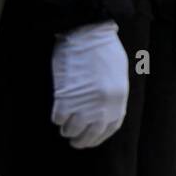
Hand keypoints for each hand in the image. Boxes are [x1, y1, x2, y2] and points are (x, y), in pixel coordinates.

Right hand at [52, 20, 129, 148]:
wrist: (88, 33)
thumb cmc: (104, 49)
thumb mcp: (118, 75)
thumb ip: (113, 95)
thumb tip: (104, 110)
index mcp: (118, 100)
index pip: (109, 129)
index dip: (98, 138)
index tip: (90, 140)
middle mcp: (103, 107)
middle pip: (90, 134)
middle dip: (81, 141)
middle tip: (74, 141)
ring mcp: (84, 104)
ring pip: (73, 129)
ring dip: (68, 130)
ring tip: (65, 127)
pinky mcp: (65, 98)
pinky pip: (59, 118)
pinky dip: (58, 119)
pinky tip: (58, 114)